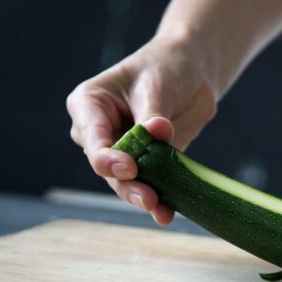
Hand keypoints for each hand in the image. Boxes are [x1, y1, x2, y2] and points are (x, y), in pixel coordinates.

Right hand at [66, 34, 215, 224]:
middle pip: (107, 167)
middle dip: (127, 185)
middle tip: (148, 198)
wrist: (192, 73)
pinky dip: (160, 199)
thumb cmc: (165, 69)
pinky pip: (150, 185)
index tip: (129, 167)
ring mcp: (121, 152)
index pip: (93, 139)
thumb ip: (153, 114)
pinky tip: (167, 213)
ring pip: (126, 182)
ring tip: (160, 208)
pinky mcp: (147, 165)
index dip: (108, 158)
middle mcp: (99, 133)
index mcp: (89, 106)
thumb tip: (158, 132)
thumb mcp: (156, 86)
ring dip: (143, 197)